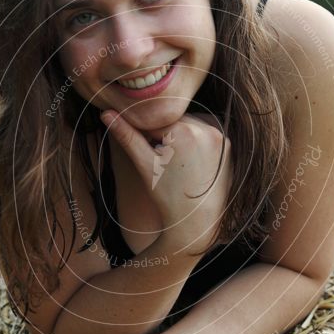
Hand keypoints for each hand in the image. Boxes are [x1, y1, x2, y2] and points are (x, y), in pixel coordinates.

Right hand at [100, 110, 231, 254]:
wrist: (197, 221)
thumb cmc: (167, 196)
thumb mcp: (144, 165)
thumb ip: (127, 136)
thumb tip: (106, 112)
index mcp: (184, 131)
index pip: (154, 122)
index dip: (147, 139)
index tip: (153, 159)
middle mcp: (206, 128)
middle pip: (173, 121)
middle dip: (165, 136)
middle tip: (166, 164)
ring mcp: (220, 135)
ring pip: (189, 124)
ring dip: (180, 136)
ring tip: (179, 165)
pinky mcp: (228, 144)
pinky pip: (205, 132)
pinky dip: (196, 140)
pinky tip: (192, 162)